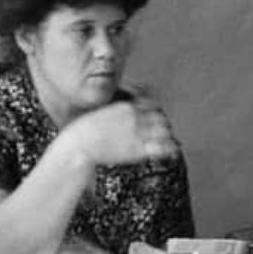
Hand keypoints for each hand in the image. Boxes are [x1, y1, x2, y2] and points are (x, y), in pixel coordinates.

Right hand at [64, 99, 178, 167]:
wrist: (79, 145)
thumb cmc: (85, 131)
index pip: (151, 102)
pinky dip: (169, 149)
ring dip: (166, 135)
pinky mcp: (138, 149)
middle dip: (162, 123)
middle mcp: (135, 117)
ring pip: (164, 130)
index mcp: (126, 106)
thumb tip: (125, 107)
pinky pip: (161, 148)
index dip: (155, 108)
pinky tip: (173, 151)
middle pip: (160, 116)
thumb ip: (116, 109)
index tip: (155, 114)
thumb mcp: (101, 112)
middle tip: (162, 129)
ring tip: (167, 140)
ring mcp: (137, 133)